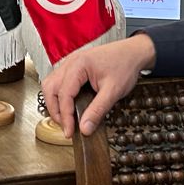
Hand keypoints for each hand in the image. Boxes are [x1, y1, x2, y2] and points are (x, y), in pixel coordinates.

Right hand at [41, 32, 155, 135]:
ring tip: (66, 118)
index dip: (65, 116)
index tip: (69, 131)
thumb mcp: (113, 91)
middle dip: (55, 110)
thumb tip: (85, 128)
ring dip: (55, 103)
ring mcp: (70, 63)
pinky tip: (69, 105)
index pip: (64, 94)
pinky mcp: (73, 68)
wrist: (133, 53)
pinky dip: (59, 96)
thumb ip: (98, 111)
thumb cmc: (124, 65)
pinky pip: (58, 82)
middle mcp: (70, 62)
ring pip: (51, 85)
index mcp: (79, 65)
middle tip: (66, 126)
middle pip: (50, 88)